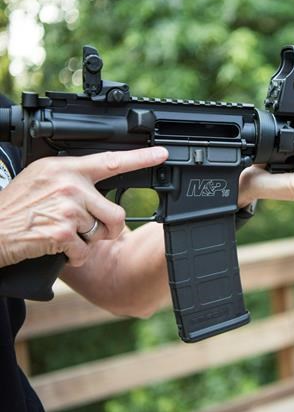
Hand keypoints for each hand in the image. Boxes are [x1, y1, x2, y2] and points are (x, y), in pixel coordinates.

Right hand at [0, 147, 167, 267]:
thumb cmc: (14, 208)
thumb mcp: (41, 179)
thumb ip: (72, 179)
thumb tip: (99, 189)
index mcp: (65, 168)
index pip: (111, 161)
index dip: (140, 158)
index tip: (161, 154)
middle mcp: (69, 184)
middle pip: (116, 212)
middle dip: (106, 229)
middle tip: (82, 229)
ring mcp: (66, 208)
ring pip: (102, 233)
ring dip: (86, 242)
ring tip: (60, 234)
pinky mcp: (62, 233)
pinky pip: (85, 251)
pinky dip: (74, 257)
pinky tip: (55, 248)